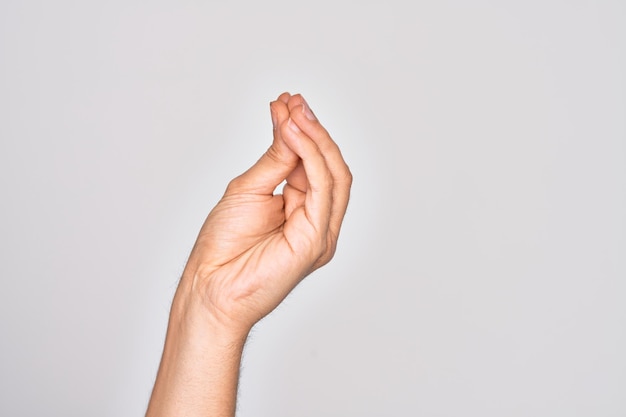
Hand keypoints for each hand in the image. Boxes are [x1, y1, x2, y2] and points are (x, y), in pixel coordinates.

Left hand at [176, 93, 351, 333]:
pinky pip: (323, 190)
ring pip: (334, 175)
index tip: (286, 102)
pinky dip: (311, 157)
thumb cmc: (224, 246)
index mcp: (304, 210)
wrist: (210, 286)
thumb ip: (276, 160)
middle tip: (293, 102)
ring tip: (294, 112)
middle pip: (331, 166)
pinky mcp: (317, 241)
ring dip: (315, 138)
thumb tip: (290, 124)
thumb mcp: (249, 189)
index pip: (314, 164)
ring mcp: (321, 232)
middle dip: (313, 130)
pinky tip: (293, 134)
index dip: (303, 130)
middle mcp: (318, 221)